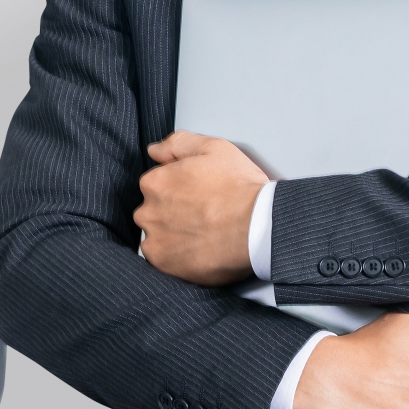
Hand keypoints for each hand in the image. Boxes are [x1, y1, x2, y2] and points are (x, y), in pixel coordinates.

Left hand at [134, 131, 267, 285]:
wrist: (260, 226)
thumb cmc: (240, 188)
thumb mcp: (213, 148)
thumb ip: (178, 144)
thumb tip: (155, 150)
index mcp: (155, 182)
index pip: (157, 185)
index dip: (179, 190)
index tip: (197, 196)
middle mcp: (148, 211)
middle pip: (154, 211)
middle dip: (173, 213)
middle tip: (203, 216)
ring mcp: (155, 240)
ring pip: (158, 236)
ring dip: (173, 236)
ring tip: (203, 235)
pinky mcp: (165, 265)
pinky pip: (163, 260)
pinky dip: (177, 257)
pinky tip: (199, 249)